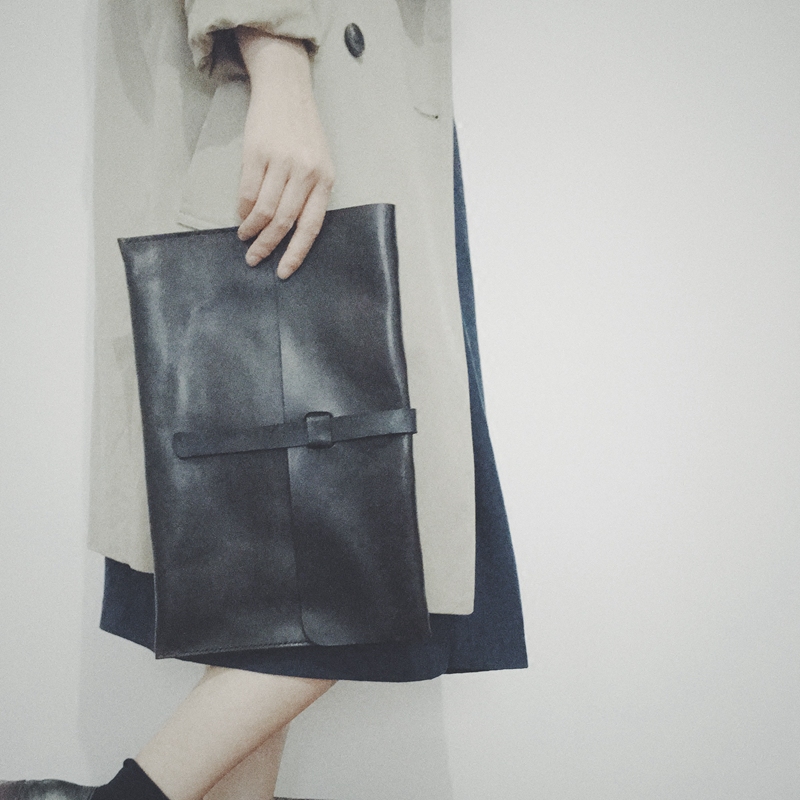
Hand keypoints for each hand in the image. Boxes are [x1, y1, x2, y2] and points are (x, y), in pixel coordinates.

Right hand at [235, 29, 334, 278]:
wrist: (286, 91)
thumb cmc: (303, 133)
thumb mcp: (318, 163)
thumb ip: (309, 195)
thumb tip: (290, 232)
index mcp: (324, 180)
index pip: (310, 226)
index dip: (296, 253)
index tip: (283, 272)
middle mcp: (305, 172)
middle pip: (283, 222)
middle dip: (267, 246)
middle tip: (254, 259)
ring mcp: (280, 162)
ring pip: (263, 210)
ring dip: (251, 230)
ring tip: (245, 238)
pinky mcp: (257, 152)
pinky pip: (246, 192)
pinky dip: (242, 210)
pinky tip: (242, 217)